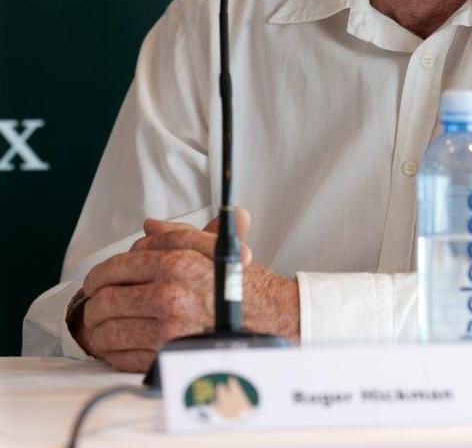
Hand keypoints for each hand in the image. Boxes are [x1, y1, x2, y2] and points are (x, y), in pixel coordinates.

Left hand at [75, 208, 250, 372]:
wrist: (266, 317)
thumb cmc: (237, 281)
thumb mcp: (211, 245)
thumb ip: (175, 234)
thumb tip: (147, 226)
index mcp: (175, 264)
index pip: (116, 268)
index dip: (98, 275)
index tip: (95, 281)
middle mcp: (167, 296)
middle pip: (104, 301)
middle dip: (92, 303)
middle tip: (93, 303)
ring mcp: (165, 331)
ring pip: (107, 331)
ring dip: (96, 330)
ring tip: (99, 326)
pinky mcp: (166, 358)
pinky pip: (121, 358)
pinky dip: (110, 352)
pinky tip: (115, 345)